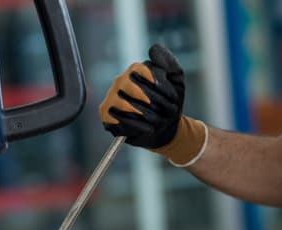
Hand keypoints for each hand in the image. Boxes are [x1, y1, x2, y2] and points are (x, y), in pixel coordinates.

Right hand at [98, 44, 206, 165]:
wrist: (165, 128)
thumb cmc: (168, 103)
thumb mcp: (176, 81)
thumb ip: (169, 63)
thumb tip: (152, 49)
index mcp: (136, 70)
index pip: (146, 71)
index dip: (162, 87)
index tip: (173, 98)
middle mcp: (121, 80)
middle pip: (135, 88)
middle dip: (156, 103)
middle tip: (167, 113)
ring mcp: (111, 97)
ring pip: (126, 104)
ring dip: (147, 116)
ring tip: (158, 121)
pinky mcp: (106, 114)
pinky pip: (117, 119)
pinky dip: (136, 126)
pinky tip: (148, 128)